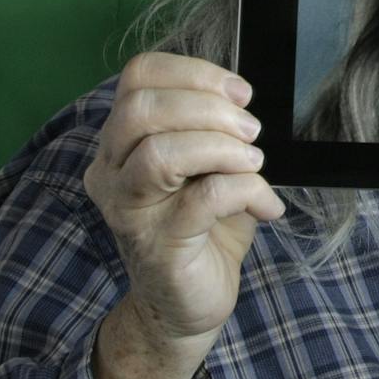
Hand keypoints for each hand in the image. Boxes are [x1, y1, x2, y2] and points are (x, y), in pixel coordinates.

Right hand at [85, 53, 284, 357]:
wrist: (186, 305)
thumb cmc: (202, 227)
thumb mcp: (207, 165)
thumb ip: (213, 128)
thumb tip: (243, 100)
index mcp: (120, 141)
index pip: (138, 76)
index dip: (193, 72)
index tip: (239, 93)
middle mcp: (111, 172)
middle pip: (141, 108)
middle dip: (208, 107)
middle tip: (250, 129)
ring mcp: (129, 211)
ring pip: (162, 152)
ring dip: (222, 146)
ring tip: (254, 161)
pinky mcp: (159, 245)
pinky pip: (205, 197)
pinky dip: (247, 190)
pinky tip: (267, 205)